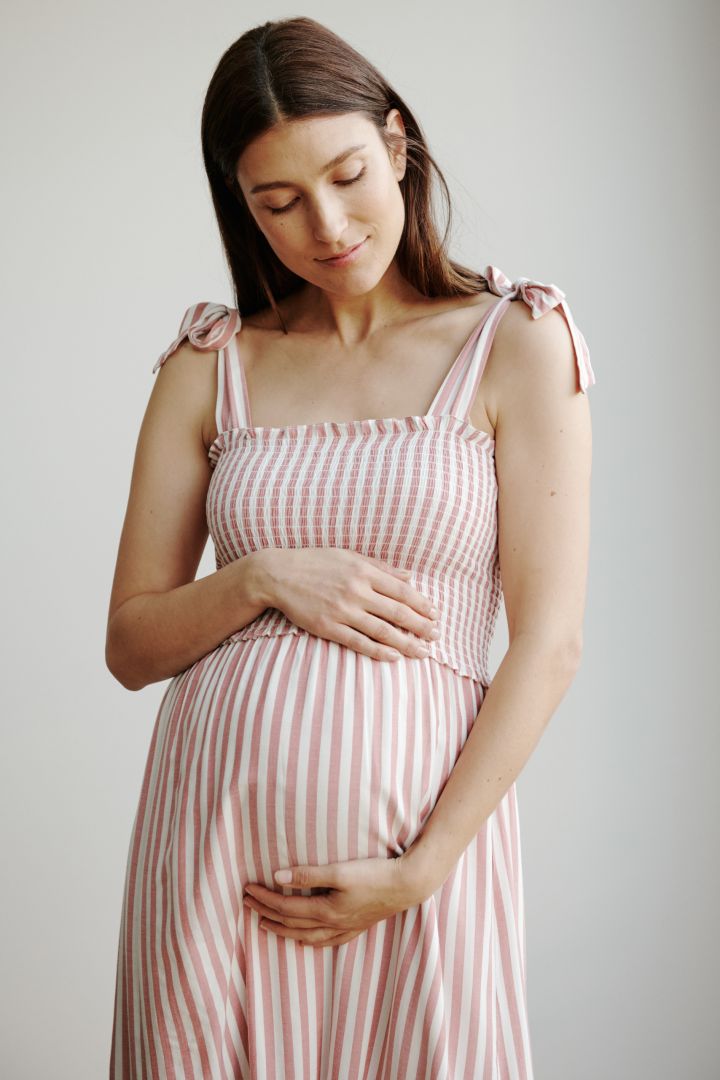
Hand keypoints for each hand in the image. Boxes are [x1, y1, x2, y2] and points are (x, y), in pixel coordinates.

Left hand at [242, 853, 429, 948]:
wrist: (408, 885)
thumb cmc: (375, 874)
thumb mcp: (340, 871)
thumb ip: (308, 874)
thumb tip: (278, 876)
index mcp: (326, 910)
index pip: (286, 906)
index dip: (264, 899)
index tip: (247, 890)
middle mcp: (333, 923)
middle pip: (292, 923)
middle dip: (267, 914)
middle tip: (246, 906)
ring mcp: (346, 927)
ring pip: (307, 935)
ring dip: (284, 930)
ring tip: (267, 926)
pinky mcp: (357, 926)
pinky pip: (327, 940)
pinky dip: (311, 941)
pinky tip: (307, 940)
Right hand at [252, 547, 440, 662]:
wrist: (279, 575)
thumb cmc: (316, 562)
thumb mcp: (349, 556)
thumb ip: (381, 567)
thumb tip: (410, 576)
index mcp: (364, 571)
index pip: (402, 590)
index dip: (422, 604)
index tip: (435, 614)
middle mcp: (356, 591)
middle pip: (397, 612)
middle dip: (421, 626)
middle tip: (437, 636)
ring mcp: (342, 611)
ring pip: (382, 631)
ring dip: (406, 643)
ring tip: (423, 652)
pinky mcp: (328, 627)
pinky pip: (359, 642)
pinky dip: (379, 651)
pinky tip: (395, 657)